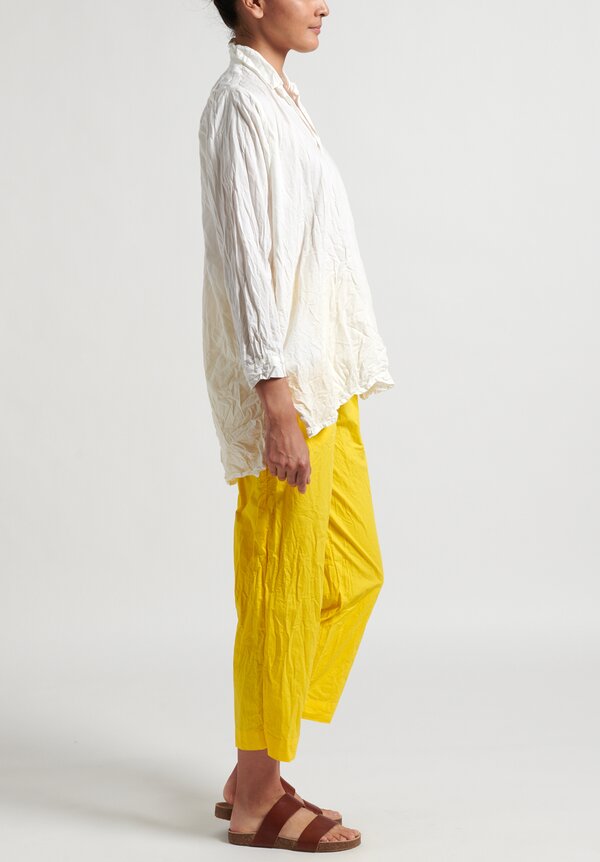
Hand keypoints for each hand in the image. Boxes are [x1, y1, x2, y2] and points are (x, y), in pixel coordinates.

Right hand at [255, 377, 311, 492]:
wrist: (282, 424)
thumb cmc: (295, 436)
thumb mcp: (305, 451)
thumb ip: (306, 467)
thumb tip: (307, 480)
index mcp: (303, 463)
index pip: (302, 481)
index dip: (301, 487)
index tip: (301, 491)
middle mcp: (292, 465)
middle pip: (291, 482)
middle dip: (292, 479)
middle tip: (291, 473)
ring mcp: (280, 464)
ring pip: (281, 477)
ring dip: (283, 473)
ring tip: (283, 463)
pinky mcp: (270, 460)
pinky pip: (272, 472)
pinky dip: (274, 469)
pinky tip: (277, 461)